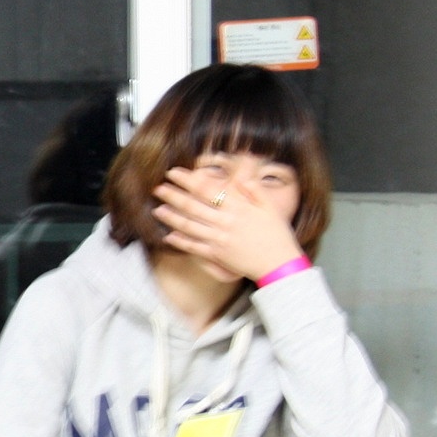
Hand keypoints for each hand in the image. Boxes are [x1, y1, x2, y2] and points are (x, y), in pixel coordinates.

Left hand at [152, 167, 303, 282]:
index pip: (207, 189)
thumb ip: (254, 190)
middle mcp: (225, 222)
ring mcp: (220, 239)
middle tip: (157, 188)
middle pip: (193, 206)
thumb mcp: (270, 207)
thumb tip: (242, 178)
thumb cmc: (277, 234)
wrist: (279, 264)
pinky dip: (181, 242)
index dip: (187, 180)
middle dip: (173, 196)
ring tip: (157, 210)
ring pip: (190, 226)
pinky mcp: (217, 255)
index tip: (173, 173)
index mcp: (238, 207)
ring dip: (172, 218)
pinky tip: (169, 236)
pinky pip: (195, 247)